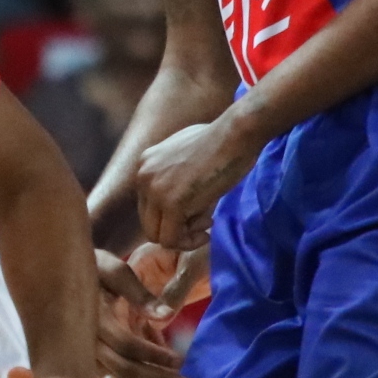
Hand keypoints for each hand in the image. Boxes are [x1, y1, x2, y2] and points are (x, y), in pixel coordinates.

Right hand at [93, 246, 192, 377]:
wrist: (56, 275)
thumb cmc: (92, 269)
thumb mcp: (114, 270)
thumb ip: (138, 293)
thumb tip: (165, 316)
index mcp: (93, 318)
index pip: (126, 345)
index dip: (154, 355)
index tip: (180, 361)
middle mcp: (83, 342)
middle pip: (123, 370)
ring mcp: (81, 355)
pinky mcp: (83, 363)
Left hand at [134, 116, 260, 251]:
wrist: (235, 135)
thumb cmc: (222, 142)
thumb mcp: (188, 157)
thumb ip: (176, 177)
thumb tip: (184, 206)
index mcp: (145, 163)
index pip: (148, 204)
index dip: (172, 215)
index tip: (198, 211)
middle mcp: (142, 176)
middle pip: (148, 221)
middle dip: (176, 228)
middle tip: (204, 221)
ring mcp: (154, 190)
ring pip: (156, 234)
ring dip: (183, 237)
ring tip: (207, 223)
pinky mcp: (171, 204)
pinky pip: (170, 240)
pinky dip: (189, 242)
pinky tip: (207, 231)